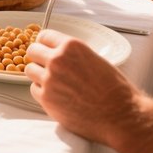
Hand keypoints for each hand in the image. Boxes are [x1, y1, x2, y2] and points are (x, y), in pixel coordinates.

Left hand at [25, 28, 137, 145]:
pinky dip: (42, 92)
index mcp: (71, 46)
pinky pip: (33, 89)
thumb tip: (58, 52)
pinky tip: (57, 96)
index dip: (45, 44)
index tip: (46, 49)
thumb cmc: (114, 90)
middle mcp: (57, 60)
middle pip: (32, 51)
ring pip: (29, 70)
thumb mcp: (95, 59)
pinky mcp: (46, 98)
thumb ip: (73, 54)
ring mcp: (49, 79)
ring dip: (39, 75)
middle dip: (38, 57)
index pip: (44, 36)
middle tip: (46, 66)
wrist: (122, 116)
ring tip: (54, 83)